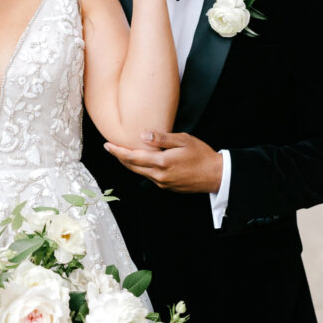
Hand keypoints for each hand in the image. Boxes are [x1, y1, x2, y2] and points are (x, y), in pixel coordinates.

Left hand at [104, 130, 223, 192]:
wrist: (216, 175)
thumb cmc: (201, 155)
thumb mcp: (183, 140)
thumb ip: (162, 138)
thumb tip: (142, 135)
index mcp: (162, 162)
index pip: (132, 157)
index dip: (117, 151)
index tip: (107, 145)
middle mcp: (159, 175)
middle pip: (132, 167)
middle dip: (120, 157)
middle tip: (111, 147)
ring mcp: (162, 183)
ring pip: (139, 173)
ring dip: (130, 163)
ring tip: (122, 153)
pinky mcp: (167, 187)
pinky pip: (149, 177)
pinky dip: (141, 168)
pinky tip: (141, 161)